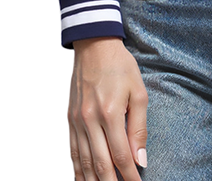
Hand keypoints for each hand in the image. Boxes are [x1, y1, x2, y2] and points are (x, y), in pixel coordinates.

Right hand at [68, 37, 147, 180]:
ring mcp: (77, 121)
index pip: (121, 156)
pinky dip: (78, 170)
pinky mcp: (70, 119)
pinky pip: (73, 152)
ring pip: (84, 163)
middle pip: (101, 165)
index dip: (129, 176)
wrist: (94, 45)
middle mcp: (90, 121)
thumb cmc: (120, 66)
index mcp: (110, 113)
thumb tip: (140, 159)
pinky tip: (84, 180)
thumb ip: (139, 128)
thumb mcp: (139, 92)